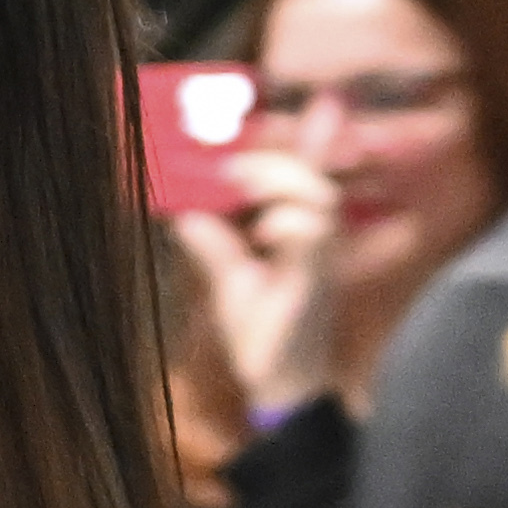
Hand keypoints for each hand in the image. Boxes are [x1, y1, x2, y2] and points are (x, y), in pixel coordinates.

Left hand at [170, 148, 340, 416]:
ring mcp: (322, 258)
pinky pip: (314, 235)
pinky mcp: (317, 281)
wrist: (280, 386)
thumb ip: (215, 244)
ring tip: (242, 185)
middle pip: (316, 174)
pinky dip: (285, 223)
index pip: (308, 171)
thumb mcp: (230, 280)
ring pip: (320, 196)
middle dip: (274, 159)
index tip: (261, 122)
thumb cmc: (264, 334)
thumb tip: (185, 213)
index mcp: (302, 230)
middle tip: (232, 166)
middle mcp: (319, 238)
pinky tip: (261, 232)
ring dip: (279, 180)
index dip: (305, 136)